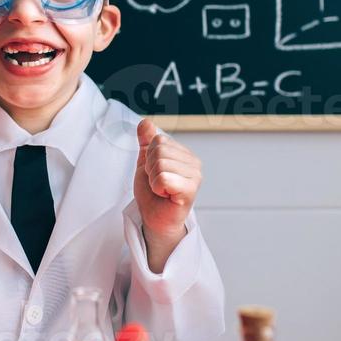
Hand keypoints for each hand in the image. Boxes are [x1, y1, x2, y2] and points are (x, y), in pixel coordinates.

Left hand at [134, 119, 201, 242]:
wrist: (154, 218)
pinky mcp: (191, 190)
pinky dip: (158, 188)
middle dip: (150, 169)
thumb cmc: (153, 193)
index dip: (149, 157)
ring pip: (160, 164)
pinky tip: (165, 195)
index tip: (154, 173)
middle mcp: (194, 162)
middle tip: (157, 184)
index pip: (159, 139)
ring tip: (162, 190)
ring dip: (153, 180)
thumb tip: (145, 122)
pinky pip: (164, 178)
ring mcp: (195, 176)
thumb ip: (146, 142)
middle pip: (160, 150)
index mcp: (184, 153)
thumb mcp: (145, 162)